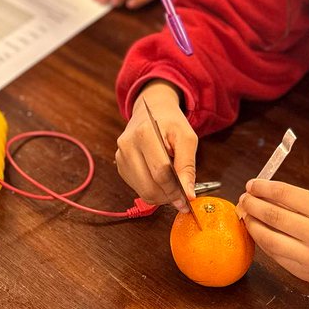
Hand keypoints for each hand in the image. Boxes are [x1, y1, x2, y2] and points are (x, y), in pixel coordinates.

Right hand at [115, 81, 195, 211]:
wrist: (152, 109)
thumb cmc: (171, 123)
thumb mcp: (187, 138)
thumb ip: (188, 167)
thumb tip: (188, 195)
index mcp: (145, 133)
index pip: (161, 172)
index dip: (176, 189)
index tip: (188, 199)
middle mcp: (128, 145)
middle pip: (149, 186)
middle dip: (168, 195)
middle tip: (182, 193)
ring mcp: (121, 156)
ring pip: (143, 191)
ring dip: (161, 195)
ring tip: (171, 182)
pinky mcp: (120, 165)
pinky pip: (137, 188)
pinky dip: (152, 189)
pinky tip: (159, 177)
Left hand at [237, 179, 308, 287]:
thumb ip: (294, 200)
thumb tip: (260, 192)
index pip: (284, 194)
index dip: (262, 188)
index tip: (252, 184)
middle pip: (273, 217)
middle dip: (252, 205)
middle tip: (244, 199)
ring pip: (269, 239)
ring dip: (252, 225)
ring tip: (247, 215)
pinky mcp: (304, 273)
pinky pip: (275, 256)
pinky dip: (263, 242)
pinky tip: (258, 232)